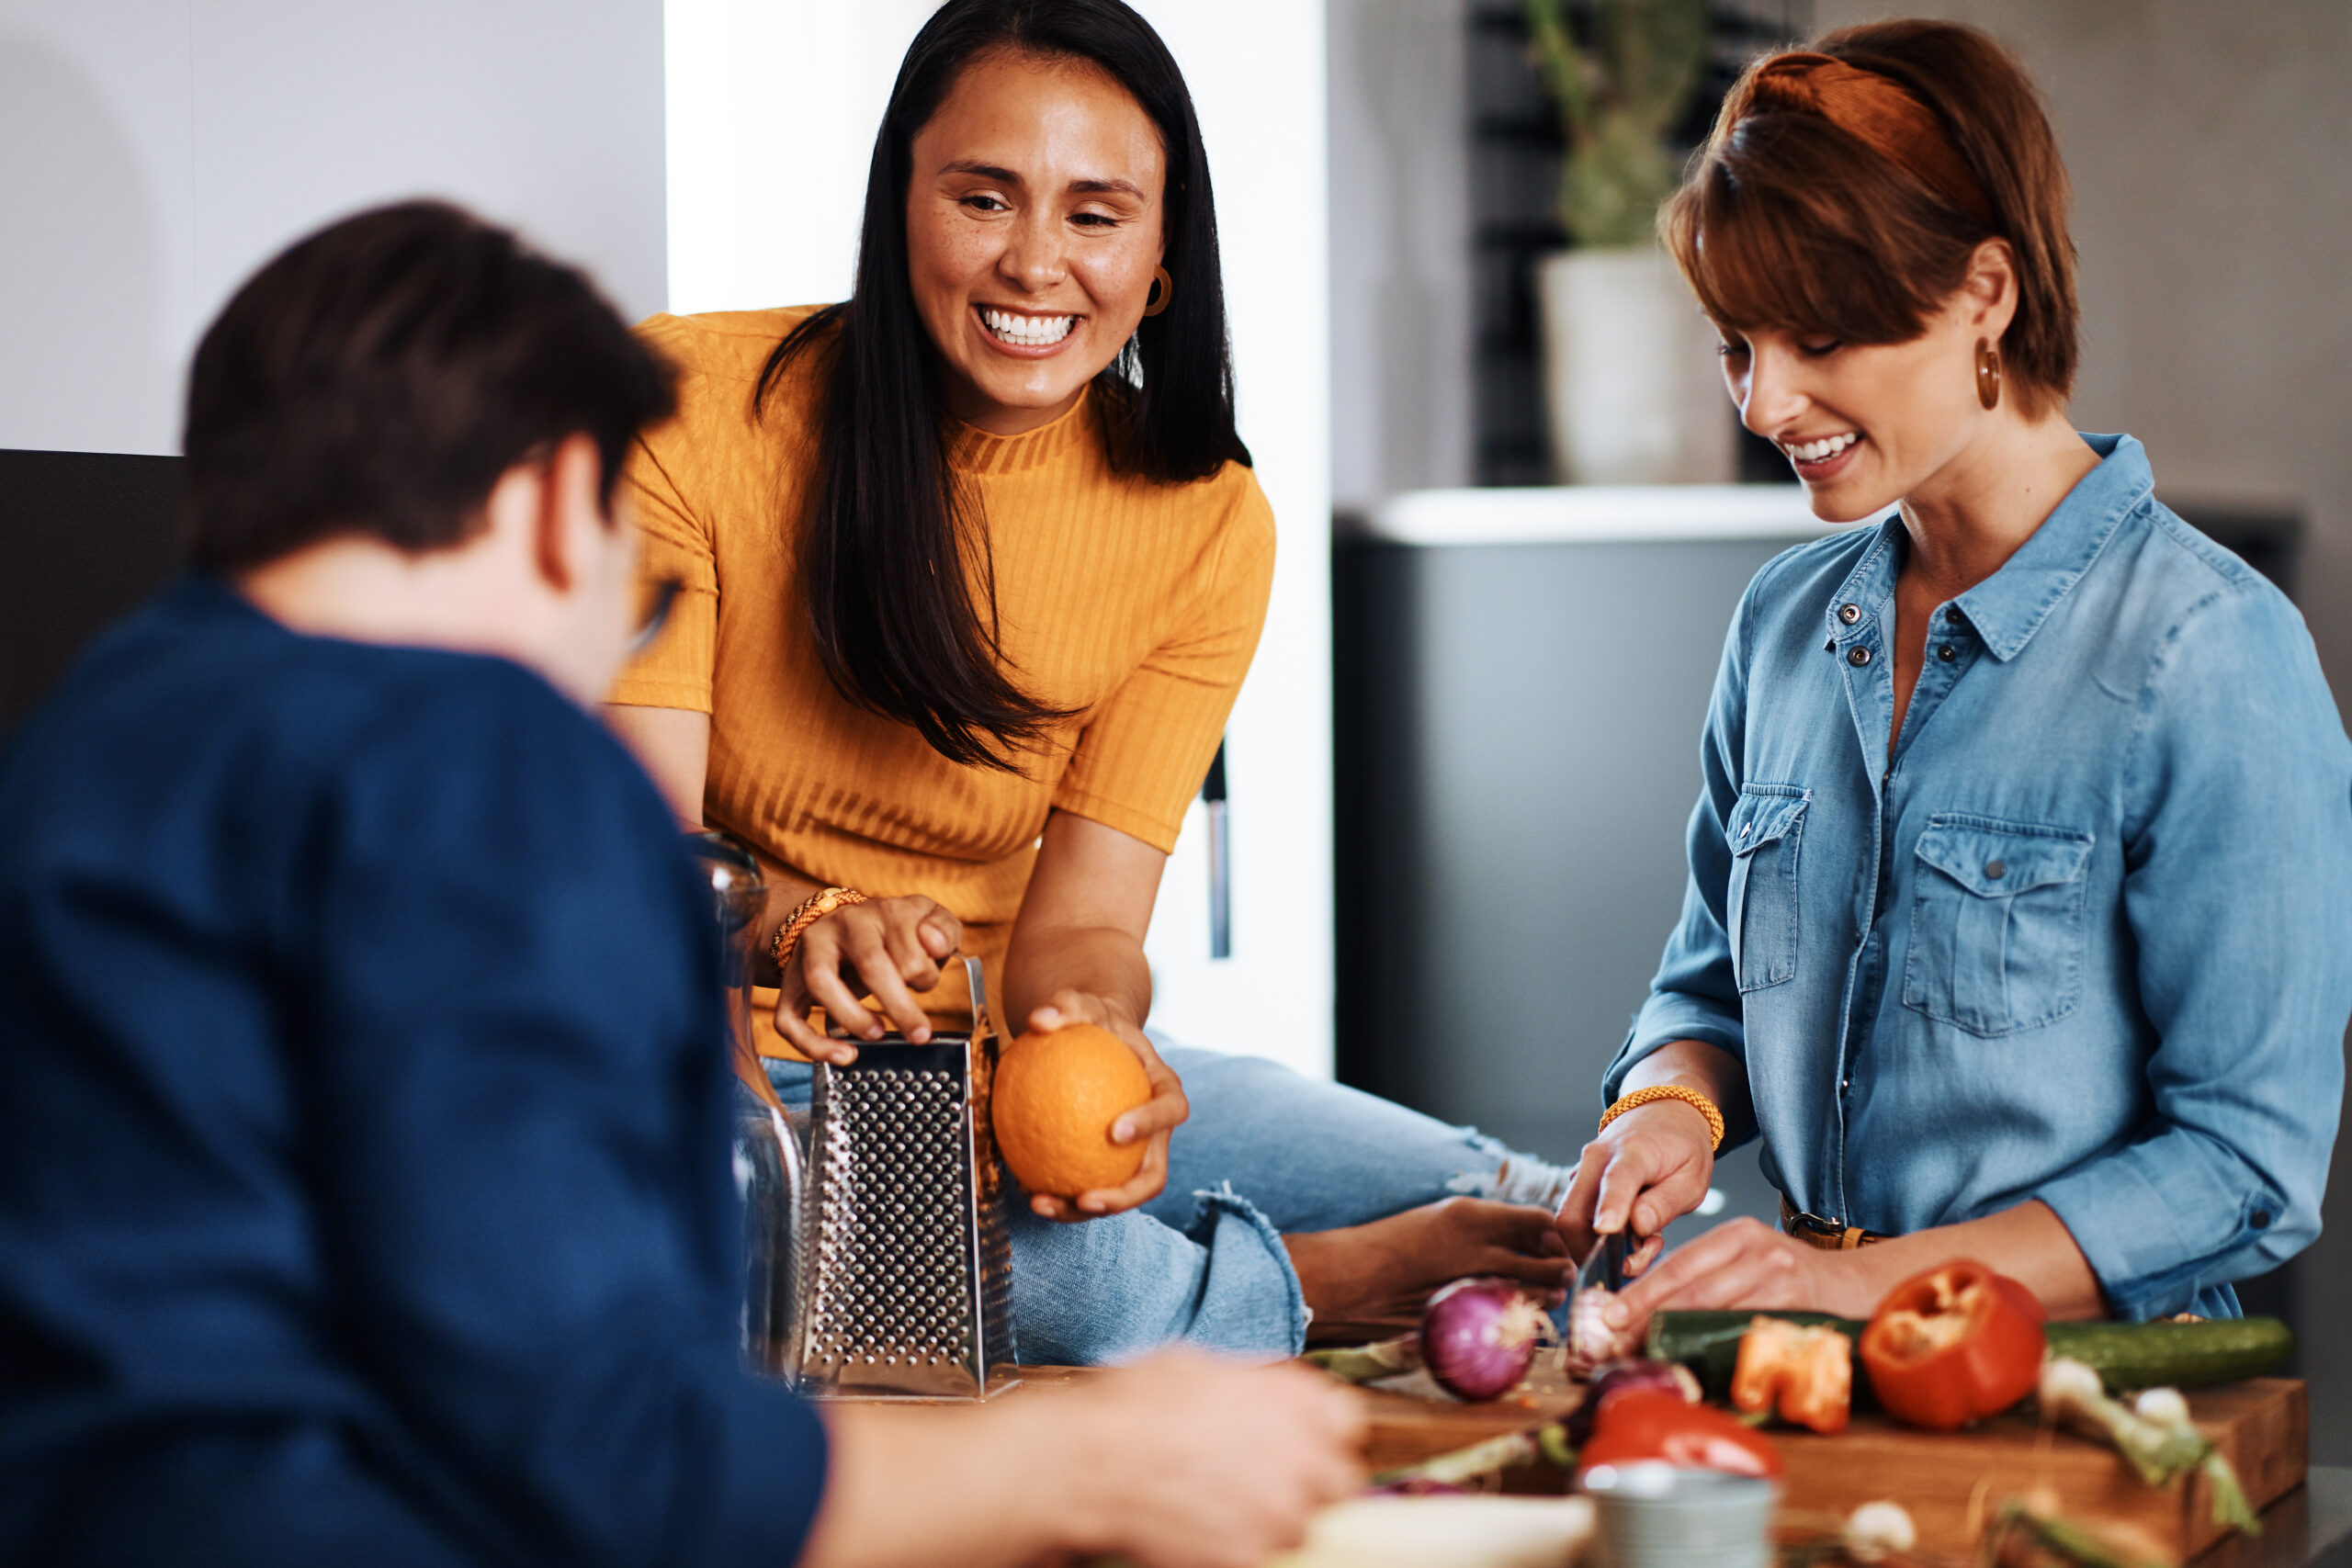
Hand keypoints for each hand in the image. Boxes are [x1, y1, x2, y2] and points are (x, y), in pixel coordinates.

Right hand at [775, 895, 961, 1062]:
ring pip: (821, 981)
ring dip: (853, 1015)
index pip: (910, 950)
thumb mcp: (926, 919)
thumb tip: (933, 945)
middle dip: (899, 1006)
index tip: (926, 984)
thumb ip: (943, 929)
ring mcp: (811, 951)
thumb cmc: (892, 932)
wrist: (835, 921)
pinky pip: (788, 1018)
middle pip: (870, 963)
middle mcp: (843, 925)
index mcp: (883, 911)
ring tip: (877, 1035)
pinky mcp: (790, 982)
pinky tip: (843, 1056)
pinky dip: (812, 1044)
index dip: (925, 976)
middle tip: (919, 1035)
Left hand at [1023, 990, 1187, 1222]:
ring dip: (1084, 1210)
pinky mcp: (1107, 1164)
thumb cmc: (1094, 1021)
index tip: (1114, 1132)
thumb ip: (1064, 1006)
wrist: (1094, 1038)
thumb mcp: (1082, 1004)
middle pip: (1154, 1173)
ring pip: (1119, 1192)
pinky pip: (1086, 1184)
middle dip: (1124, 1196)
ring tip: (1042, 1204)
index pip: (1171, 1109)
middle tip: (1086, 1198)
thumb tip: (1040, 1020)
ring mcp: (1134, 1153)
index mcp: (1164, 1089)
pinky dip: (1059, 1194)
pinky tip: (1025, 1188)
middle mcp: (1156, 1129)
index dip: (1150, 1124)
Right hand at [1055, 1352, 1365, 1567]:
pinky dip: (1239, 1549)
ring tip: (1219, 1507)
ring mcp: (1282, 1510)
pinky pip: (1266, 1557)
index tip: (1299, 1443)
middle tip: (1261, 1484)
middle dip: (1308, 1484)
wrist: (1090, 1463)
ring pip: (1302, 1526)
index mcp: (1293, 1397)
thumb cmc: (1132, 1407)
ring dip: (1272, 1520)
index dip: (1319, 1434)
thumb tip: (1263, 1394)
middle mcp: (1302, 1453)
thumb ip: (1250, 1384)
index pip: (1347, 1421)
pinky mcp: (1254, 1555)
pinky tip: (1200, 1528)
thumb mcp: (1197, 1365)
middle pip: (1340, 1482)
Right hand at [1554, 1098, 1715, 1263]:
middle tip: (1634, 1265)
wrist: (1663, 1114)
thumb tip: (1637, 1226)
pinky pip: (1577, 1218)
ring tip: (1642, 1244)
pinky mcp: (1578, 1183)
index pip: (1616, 1180)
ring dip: (1599, 1248)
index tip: (1607, 1231)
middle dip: (1594, 1253)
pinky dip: (1598, 1238)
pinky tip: (1631, 1234)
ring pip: (1571, 1222)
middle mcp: (1596, 1159)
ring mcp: (1582, 1170)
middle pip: (1573, 1214)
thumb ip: (1665, 1204)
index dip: (1610, 1207)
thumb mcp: (1692, 1178)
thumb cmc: (1681, 1149)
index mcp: (1633, 1152)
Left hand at [1594, 1215, 1874, 1347]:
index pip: (1680, 1263)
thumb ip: (1712, 1276)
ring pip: (1715, 1310)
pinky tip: (1699, 1362)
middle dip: (1649, 1315)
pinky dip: (1720, 1348)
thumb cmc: (1796, 1279)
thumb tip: (1652, 1310)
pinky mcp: (1796, 1305)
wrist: (1860, 1287)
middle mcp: (1757, 1250)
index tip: (1612, 1314)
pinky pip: (1747, 1331)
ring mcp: (1779, 1277)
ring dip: (1678, 1336)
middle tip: (1617, 1340)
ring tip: (1649, 1354)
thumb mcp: (1752, 1261)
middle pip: (1691, 1286)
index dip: (1643, 1291)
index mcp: (1739, 1234)